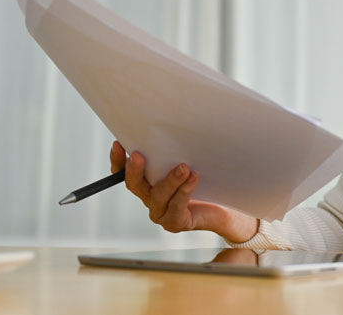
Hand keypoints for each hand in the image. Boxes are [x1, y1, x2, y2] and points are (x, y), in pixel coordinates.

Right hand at [109, 141, 258, 242]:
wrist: (224, 207)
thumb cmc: (205, 178)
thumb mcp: (188, 158)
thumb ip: (176, 147)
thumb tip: (173, 121)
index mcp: (146, 181)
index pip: (123, 172)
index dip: (118, 160)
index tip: (119, 143)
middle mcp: (150, 197)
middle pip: (134, 185)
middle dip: (135, 170)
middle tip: (138, 155)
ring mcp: (161, 212)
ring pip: (159, 195)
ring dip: (170, 180)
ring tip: (183, 167)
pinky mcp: (176, 222)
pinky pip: (177, 206)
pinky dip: (184, 192)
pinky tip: (193, 178)